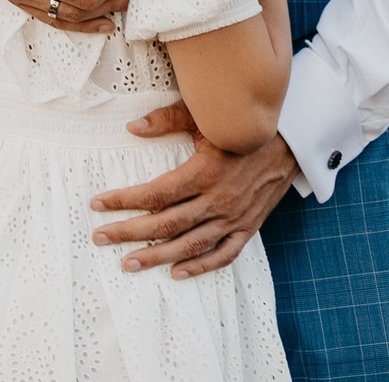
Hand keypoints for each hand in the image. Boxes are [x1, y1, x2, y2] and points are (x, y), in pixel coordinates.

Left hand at [90, 102, 297, 277]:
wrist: (291, 140)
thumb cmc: (241, 125)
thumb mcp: (205, 116)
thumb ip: (167, 119)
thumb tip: (132, 127)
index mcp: (204, 173)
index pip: (155, 194)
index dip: (123, 200)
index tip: (97, 203)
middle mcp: (218, 201)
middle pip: (166, 224)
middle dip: (129, 232)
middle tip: (100, 237)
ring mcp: (234, 218)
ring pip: (190, 245)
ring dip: (157, 256)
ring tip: (128, 263)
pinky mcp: (248, 228)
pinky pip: (223, 254)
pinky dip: (200, 266)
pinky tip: (176, 272)